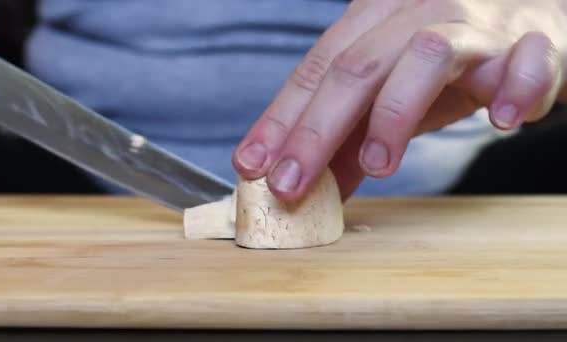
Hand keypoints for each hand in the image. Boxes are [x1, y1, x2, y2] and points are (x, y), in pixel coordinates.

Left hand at [232, 0, 566, 200]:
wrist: (530, 24)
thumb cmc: (449, 63)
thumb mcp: (389, 97)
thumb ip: (350, 139)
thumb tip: (309, 189)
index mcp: (374, 21)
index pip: (316, 69)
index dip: (280, 119)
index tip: (251, 165)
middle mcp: (416, 12)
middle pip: (356, 67)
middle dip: (316, 130)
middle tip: (290, 184)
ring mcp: (474, 23)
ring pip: (426, 55)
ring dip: (395, 113)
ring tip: (379, 166)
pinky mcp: (532, 39)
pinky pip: (526, 58)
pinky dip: (517, 86)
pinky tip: (503, 120)